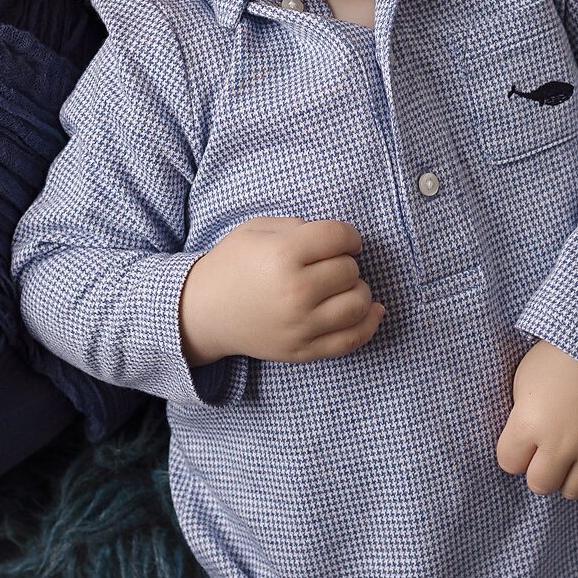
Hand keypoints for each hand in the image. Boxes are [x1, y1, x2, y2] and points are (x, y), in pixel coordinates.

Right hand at [179, 216, 385, 365]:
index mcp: (283, 255)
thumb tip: (339, 241)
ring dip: (358, 291)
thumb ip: (300, 227)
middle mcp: (295, 291)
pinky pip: (352, 340)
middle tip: (328, 264)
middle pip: (350, 270)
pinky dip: (369, 324)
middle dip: (345, 262)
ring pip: (358, 304)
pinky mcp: (304, 350)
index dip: (348, 235)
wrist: (204, 312)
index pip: (340, 237)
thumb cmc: (233, 264)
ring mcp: (301, 325)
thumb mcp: (257, 229)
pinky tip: (374, 310)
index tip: (343, 240)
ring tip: (342, 287)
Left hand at [495, 339, 577, 499]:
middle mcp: (562, 442)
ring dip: (568, 476)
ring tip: (569, 455)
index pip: (508, 463)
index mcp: (529, 423)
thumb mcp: (523, 381)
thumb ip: (519, 419)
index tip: (522, 437)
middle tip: (545, 451)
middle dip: (539, 469)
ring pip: (574, 491)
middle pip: (540, 485)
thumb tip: (520, 451)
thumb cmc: (556, 358)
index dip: (513, 451)